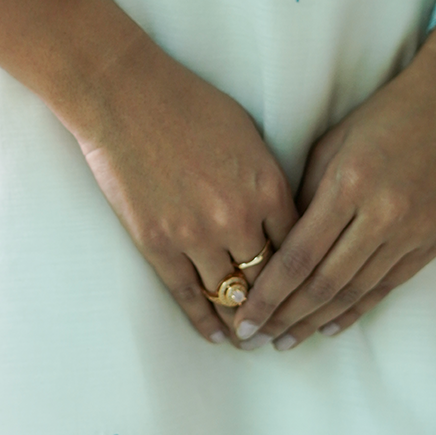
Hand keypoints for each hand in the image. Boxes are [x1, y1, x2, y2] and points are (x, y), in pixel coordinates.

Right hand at [0, 0, 296, 344]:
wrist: (125, 96)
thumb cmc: (188, 103)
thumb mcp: (247, 135)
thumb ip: (266, 179)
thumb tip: (279, 217)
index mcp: (266, 187)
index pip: (300, 248)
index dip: (307, 276)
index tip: (310, 293)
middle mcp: (237, 219)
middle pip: (270, 280)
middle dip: (281, 308)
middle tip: (288, 329)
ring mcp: (195, 235)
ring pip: (231, 296)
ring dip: (244, 322)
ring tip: (253, 338)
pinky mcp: (157, 244)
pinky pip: (187, 297)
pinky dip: (205, 322)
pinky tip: (216, 335)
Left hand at [232, 7, 435, 349]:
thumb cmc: (385, 116)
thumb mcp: (333, 143)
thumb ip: (306, 194)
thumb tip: (279, 241)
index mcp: (349, 185)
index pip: (298, 255)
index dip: (267, 293)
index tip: (242, 317)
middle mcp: (382, 216)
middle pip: (323, 283)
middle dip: (284, 316)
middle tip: (255, 339)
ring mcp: (412, 233)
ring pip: (354, 292)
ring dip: (315, 321)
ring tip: (285, 340)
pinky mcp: (433, 243)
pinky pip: (387, 287)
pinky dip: (356, 310)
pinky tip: (330, 326)